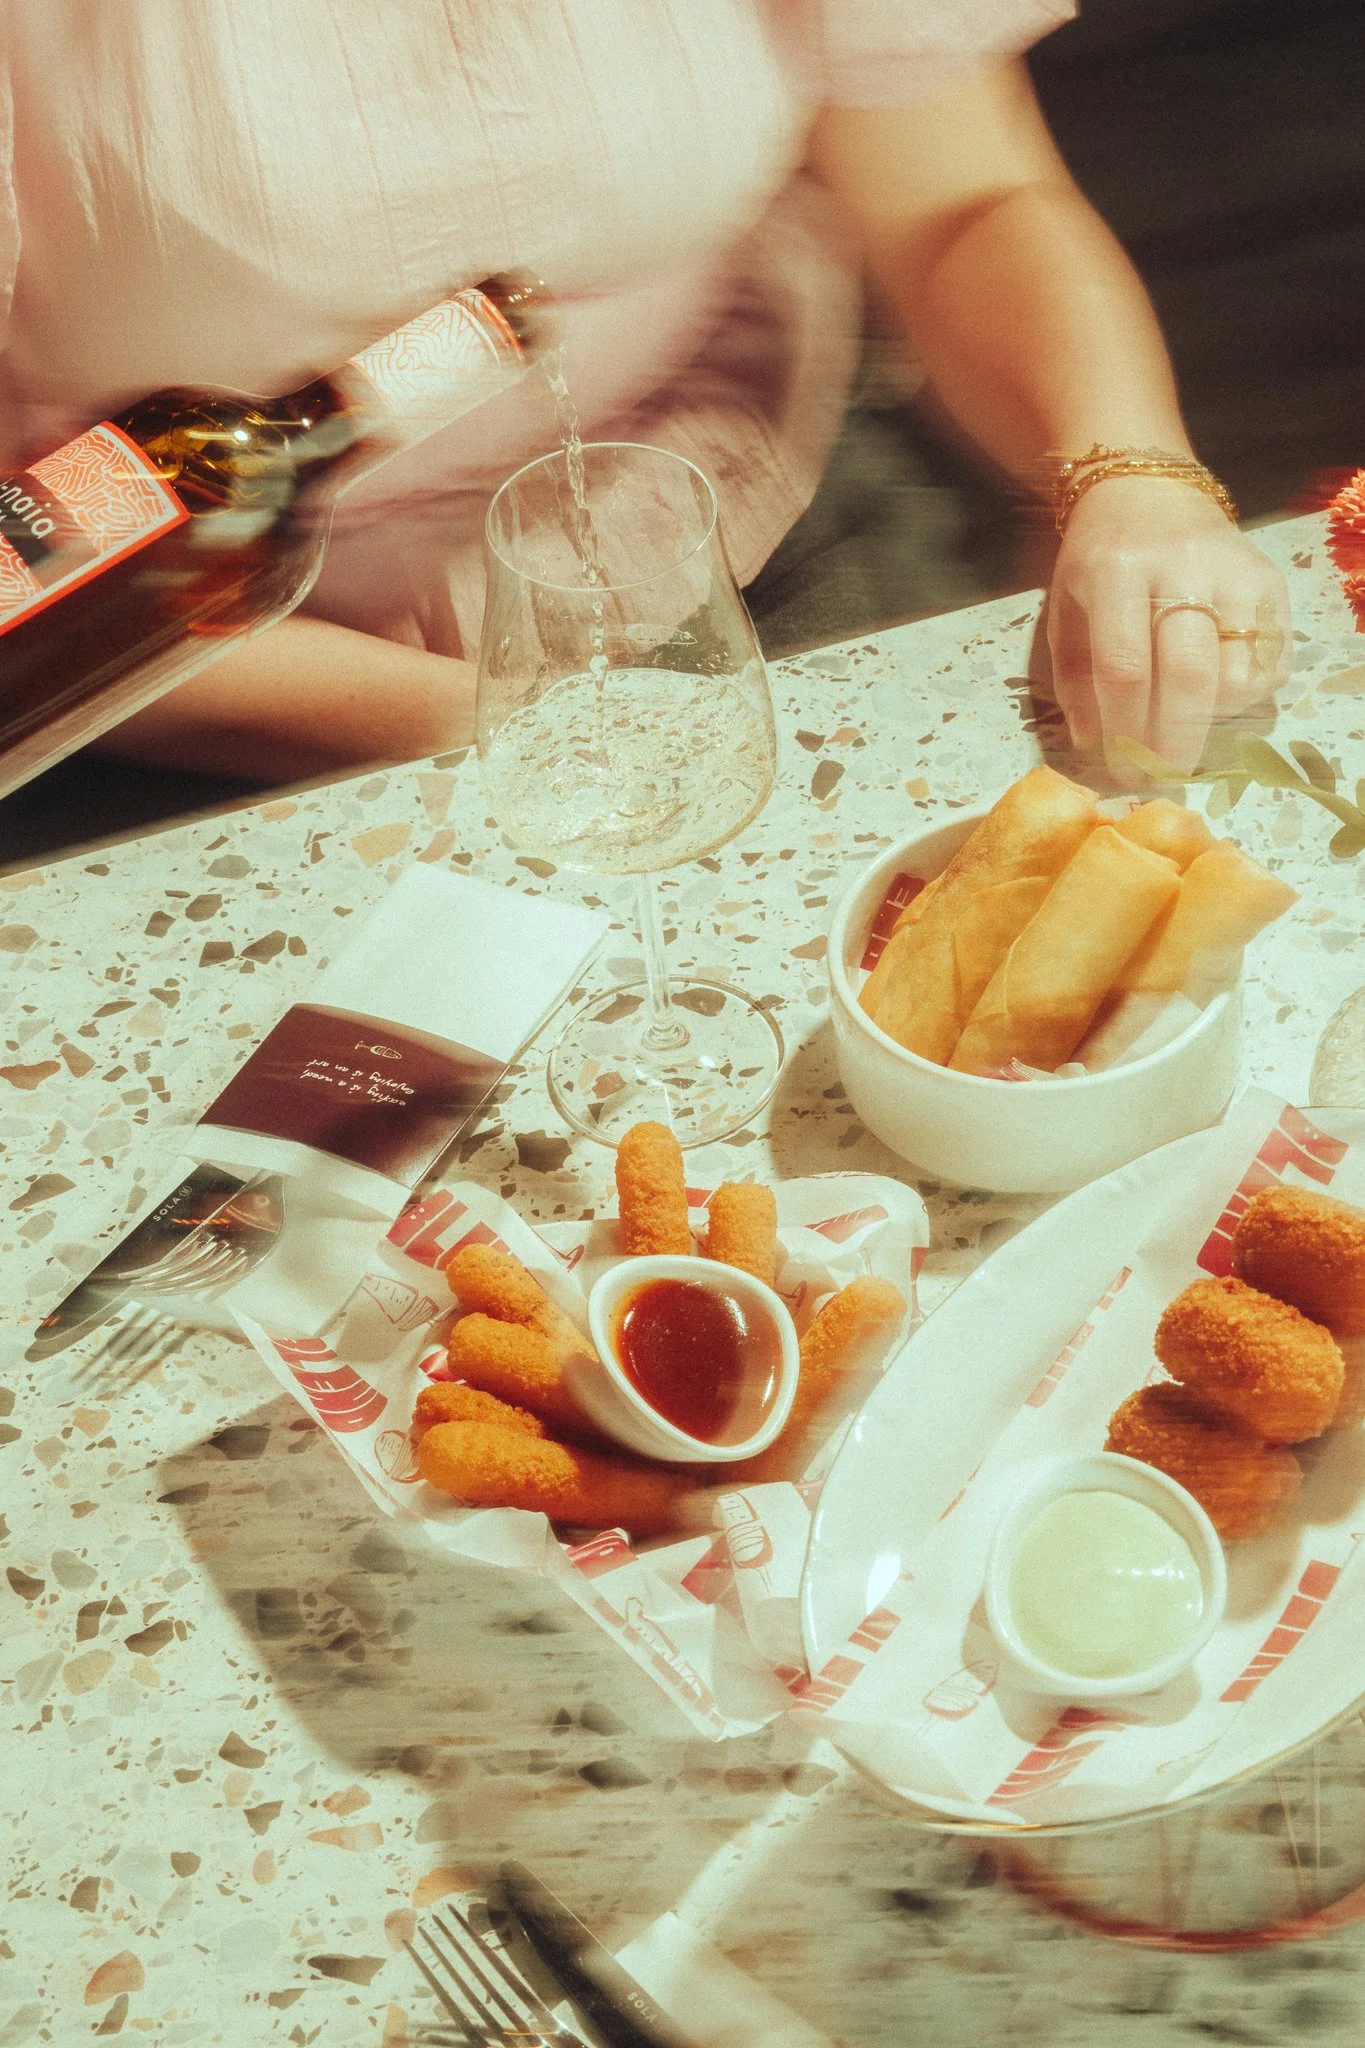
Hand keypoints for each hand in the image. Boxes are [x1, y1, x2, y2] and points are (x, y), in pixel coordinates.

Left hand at [1046, 474, 1291, 772]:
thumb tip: (1094, 747)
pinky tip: (1216, 697)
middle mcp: (1182, 565)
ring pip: (1237, 672)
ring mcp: (1234, 570)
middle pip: (1188, 675)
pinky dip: (1247, 695)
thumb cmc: (1099, 561)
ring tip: (1184, 726)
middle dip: (1174, 741)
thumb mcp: (1067, 610)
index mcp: (1117, 570)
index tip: (1122, 770)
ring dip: (1210, 720)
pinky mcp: (1270, 580)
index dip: (1124, 731)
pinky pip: (1271, 660)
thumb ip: (1076, 679)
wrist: (1148, 492)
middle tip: (1161, 775)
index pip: (1125, 668)